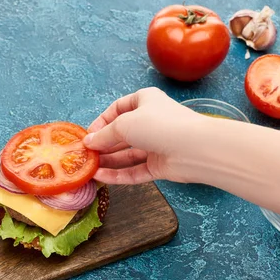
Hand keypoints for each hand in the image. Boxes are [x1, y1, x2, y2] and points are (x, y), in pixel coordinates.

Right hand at [84, 87, 204, 183]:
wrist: (195, 148)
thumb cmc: (160, 125)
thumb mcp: (124, 124)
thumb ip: (104, 135)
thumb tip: (88, 142)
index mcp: (145, 101)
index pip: (118, 108)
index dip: (101, 121)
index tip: (88, 135)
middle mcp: (150, 122)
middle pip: (121, 134)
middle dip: (103, 144)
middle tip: (85, 154)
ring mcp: (155, 145)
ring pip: (127, 154)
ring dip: (108, 161)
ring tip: (88, 168)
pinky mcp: (159, 165)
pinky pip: (134, 170)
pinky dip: (118, 174)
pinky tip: (101, 178)